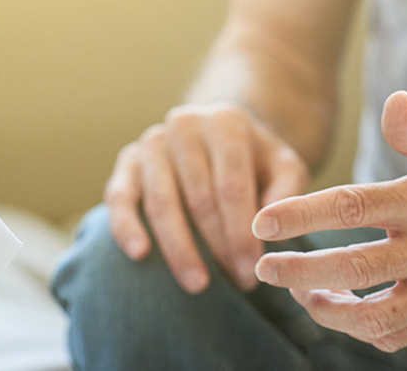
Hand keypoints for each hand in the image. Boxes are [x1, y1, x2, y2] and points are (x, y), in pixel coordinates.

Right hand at [104, 103, 309, 292]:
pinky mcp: (128, 161)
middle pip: (198, 197)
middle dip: (217, 246)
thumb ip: (287, 189)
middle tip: (236, 283)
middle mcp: (184, 125)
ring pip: (161, 202)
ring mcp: (152, 142)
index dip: (241, 232)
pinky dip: (125, 226)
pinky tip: (139, 253)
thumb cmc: (256, 160)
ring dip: (179, 248)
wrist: (220, 136)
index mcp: (224, 123)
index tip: (252, 271)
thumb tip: (269, 225)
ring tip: (197, 284)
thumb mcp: (284, 166)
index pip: (232, 186)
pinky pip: (119, 196)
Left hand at [251, 92, 406, 352]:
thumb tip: (392, 101)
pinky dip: (363, 329)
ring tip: (300, 293)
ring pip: (379, 317)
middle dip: (300, 273)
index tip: (262, 222)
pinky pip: (401, 335)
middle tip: (262, 267)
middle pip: (358, 268)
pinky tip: (338, 306)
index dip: (302, 216)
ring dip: (329, 310)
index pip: (355, 207)